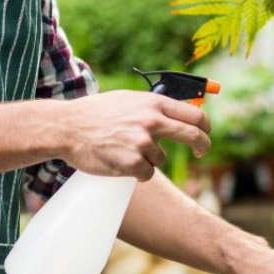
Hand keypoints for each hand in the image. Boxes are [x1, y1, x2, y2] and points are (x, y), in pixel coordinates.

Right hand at [49, 90, 210, 180]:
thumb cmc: (97, 113)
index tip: (205, 133)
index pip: (194, 114)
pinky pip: (146, 173)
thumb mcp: (129, 100)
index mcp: (153, 103)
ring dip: (147, 159)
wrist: (68, 127)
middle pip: (193, 136)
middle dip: (202, 146)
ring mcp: (142, 142)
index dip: (205, 126)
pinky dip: (136, 172)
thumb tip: (181, 114)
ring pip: (160, 159)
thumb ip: (154, 107)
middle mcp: (152, 121)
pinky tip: (119, 161)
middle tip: (201, 152)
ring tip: (123, 148)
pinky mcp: (133, 162)